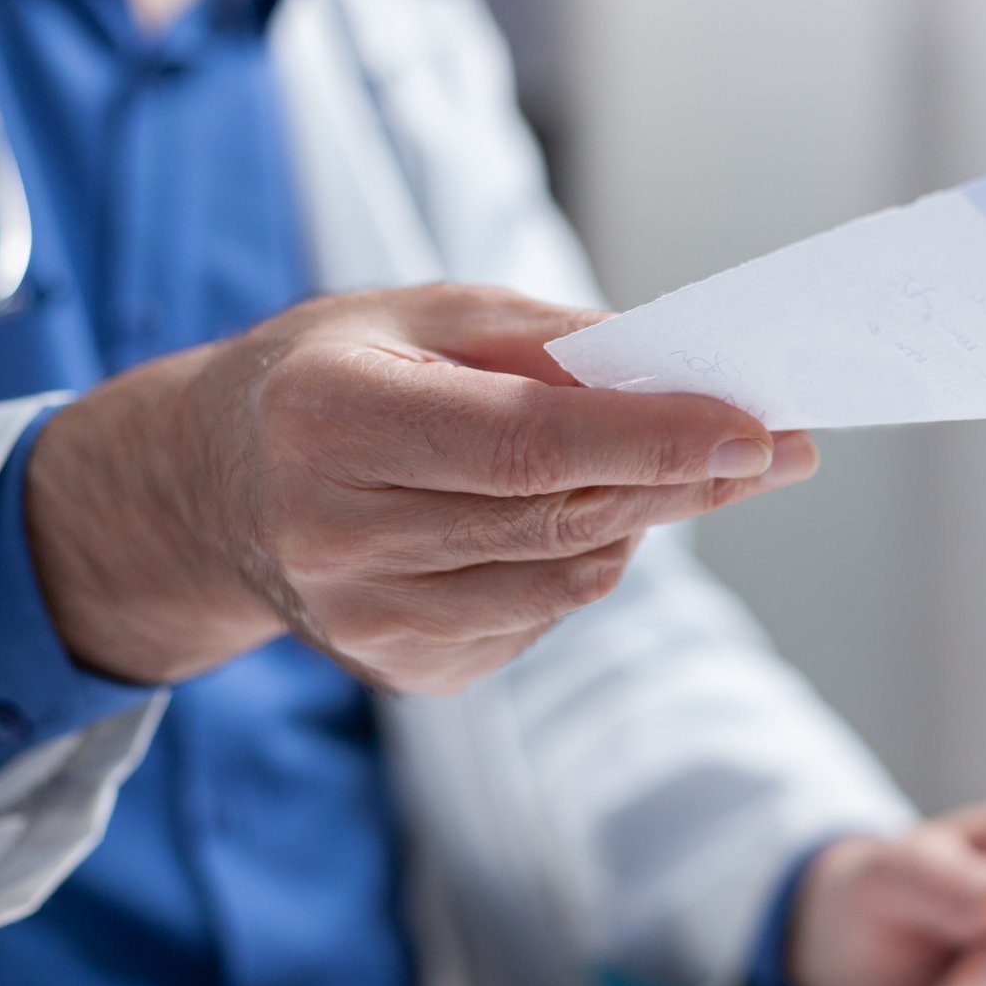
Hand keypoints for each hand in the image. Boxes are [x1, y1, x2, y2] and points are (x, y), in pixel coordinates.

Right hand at [26, 284, 814, 691]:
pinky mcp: (404, 670)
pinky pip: (542, 614)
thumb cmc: (327, 377)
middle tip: (777, 447)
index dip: (653, 440)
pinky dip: (579, 559)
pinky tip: (552, 517)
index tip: (756, 426)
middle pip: (562, 518)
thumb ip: (544, 340)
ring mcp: (367, 622)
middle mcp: (337, 536)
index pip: (526, 444)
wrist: (208, 490)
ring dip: (640, 519)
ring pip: (569, 578)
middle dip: (688, 481)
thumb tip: (678, 371)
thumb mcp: (417, 315)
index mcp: (331, 421)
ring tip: (666, 467)